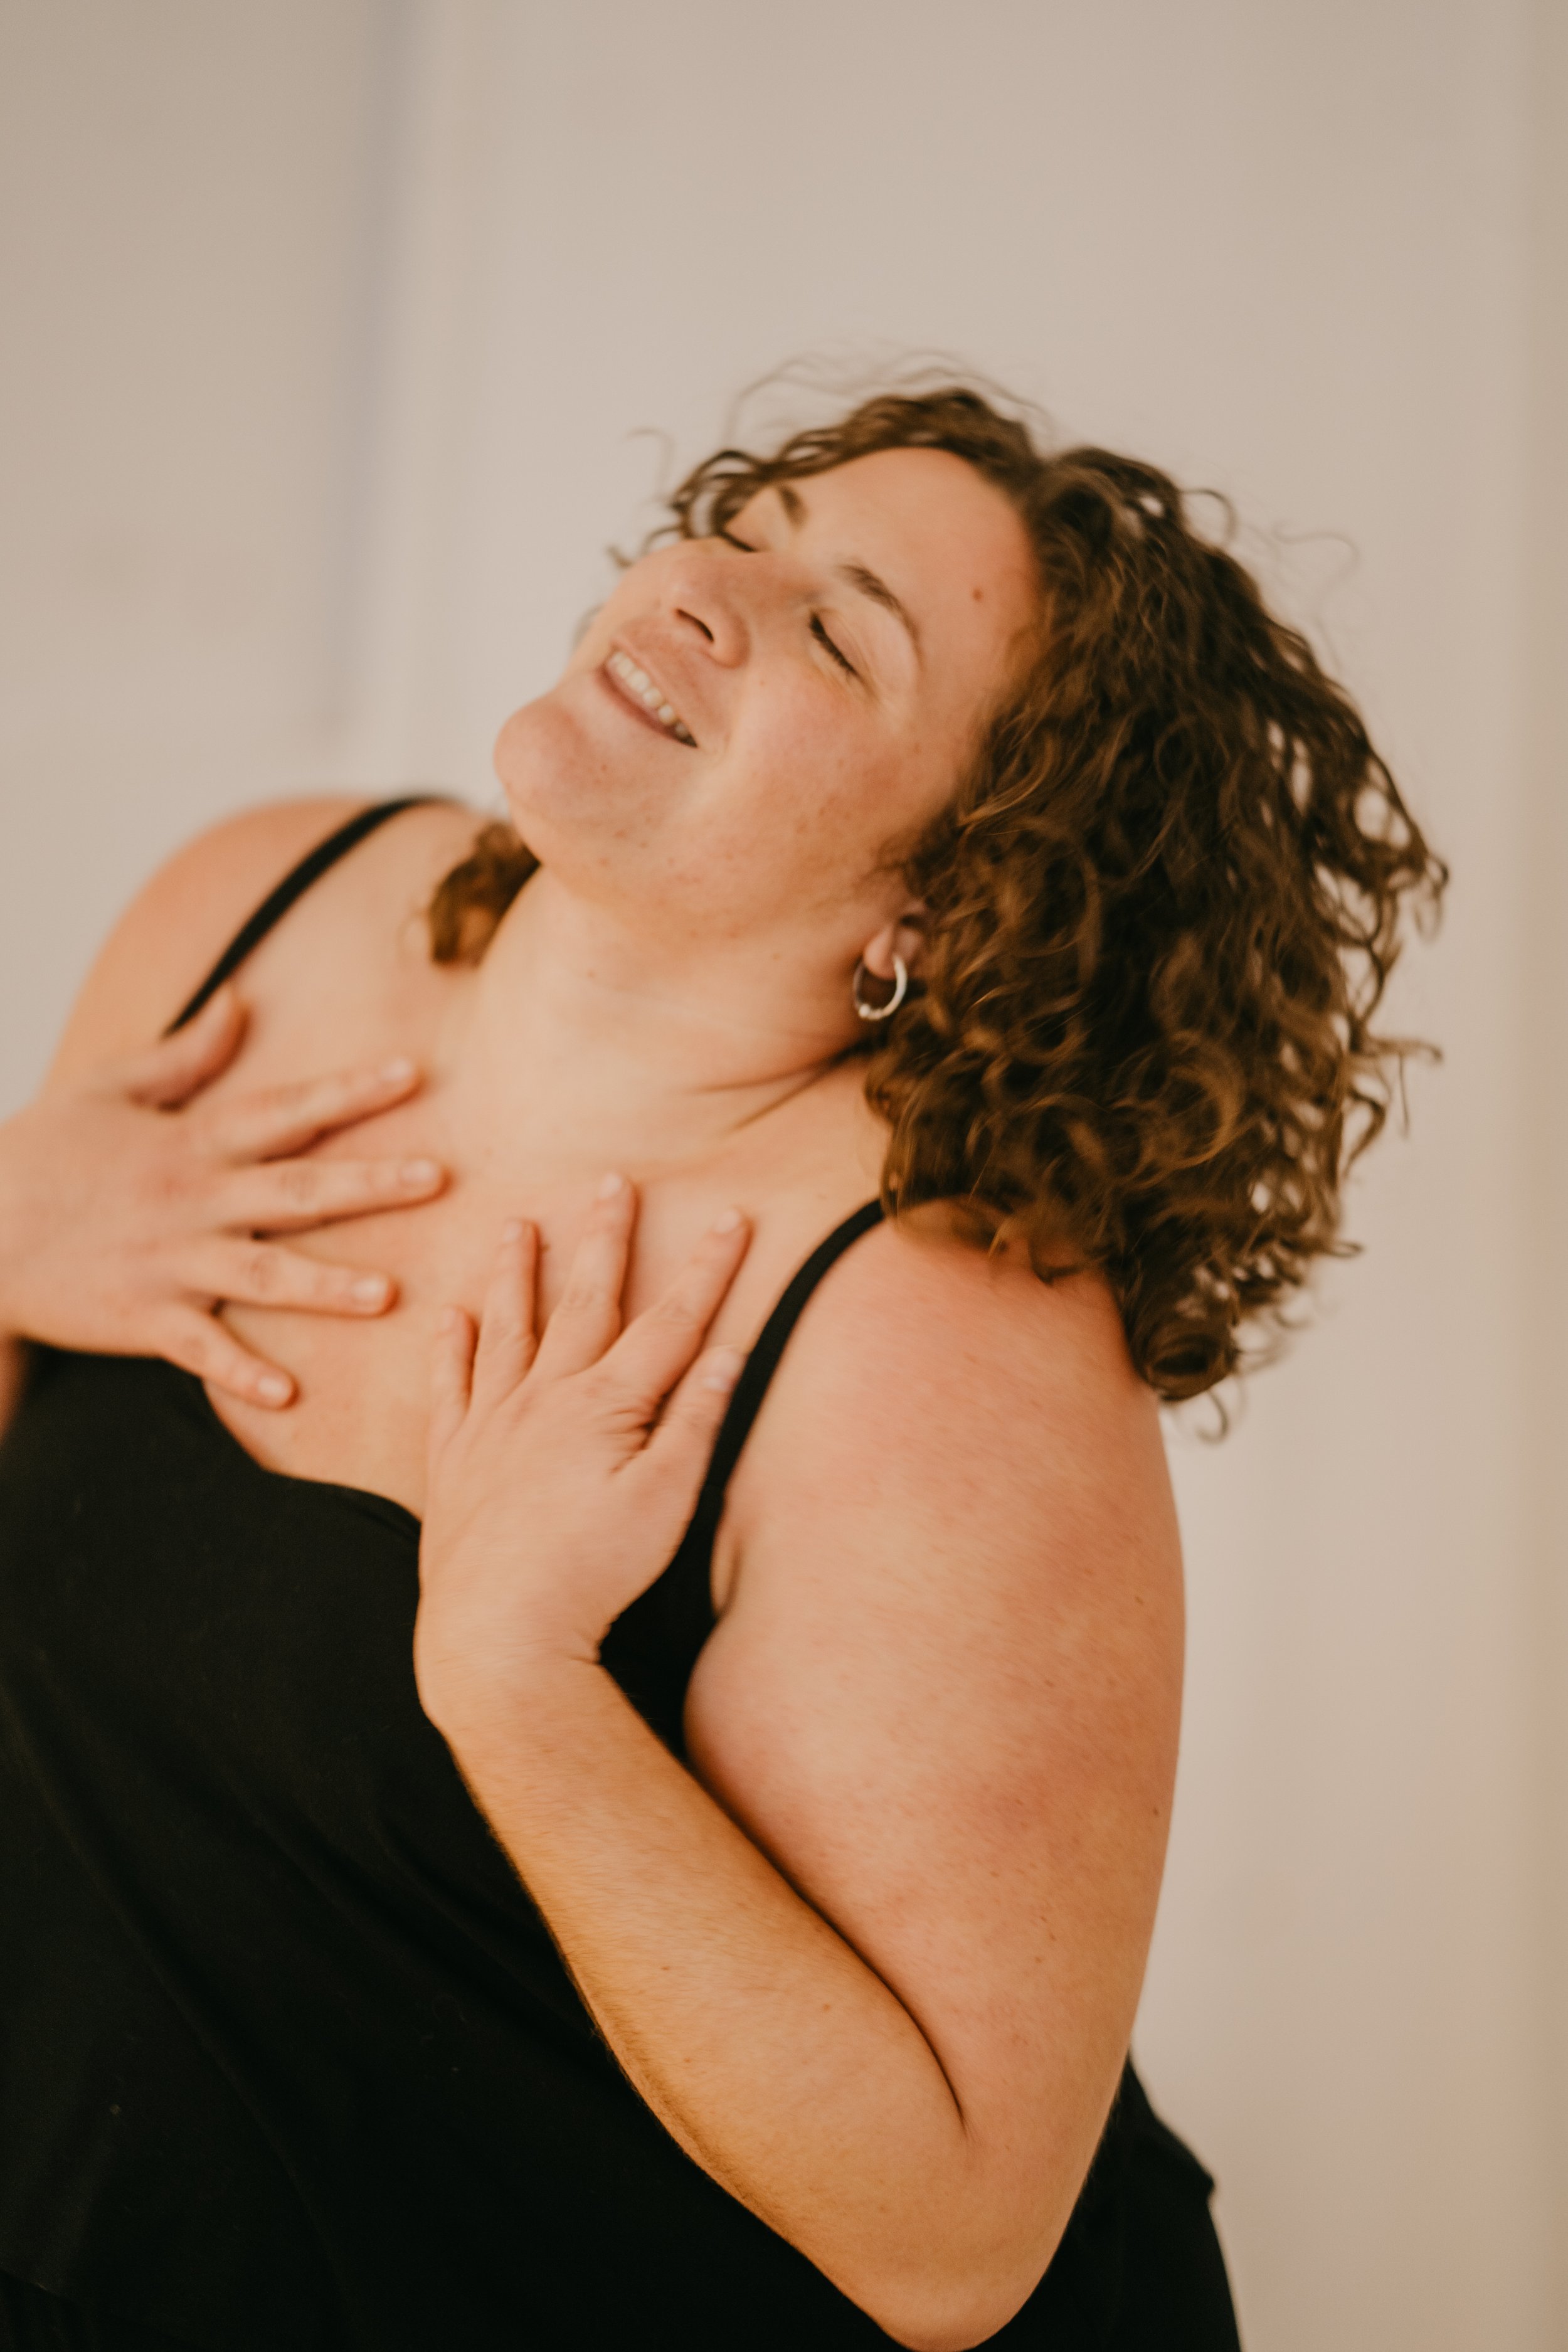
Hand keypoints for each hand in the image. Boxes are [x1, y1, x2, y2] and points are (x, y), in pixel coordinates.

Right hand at [0, 984, 445, 1405]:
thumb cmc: (44, 1153)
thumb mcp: (110, 1089)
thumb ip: (187, 1052)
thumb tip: (240, 1000)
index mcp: (192, 1142)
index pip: (285, 1109)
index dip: (350, 1091)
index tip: (414, 1073)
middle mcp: (192, 1200)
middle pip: (294, 1189)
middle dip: (368, 1184)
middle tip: (437, 1178)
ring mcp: (168, 1262)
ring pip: (260, 1272)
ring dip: (323, 1286)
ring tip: (387, 1295)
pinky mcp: (141, 1317)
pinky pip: (199, 1349)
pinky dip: (240, 1372)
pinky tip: (287, 1395)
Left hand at [414, 1175, 748, 1739]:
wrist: (499, 1631)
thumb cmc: (594, 1573)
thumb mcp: (666, 1500)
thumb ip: (693, 1421)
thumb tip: (726, 1353)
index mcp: (606, 1406)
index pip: (672, 1322)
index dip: (707, 1268)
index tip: (732, 1217)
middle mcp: (545, 1399)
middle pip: (584, 1302)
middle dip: (605, 1239)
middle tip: (613, 1182)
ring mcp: (492, 1425)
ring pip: (506, 1328)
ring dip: (515, 1273)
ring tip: (516, 1224)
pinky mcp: (453, 1461)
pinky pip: (449, 1388)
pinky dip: (449, 1349)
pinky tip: (449, 1318)